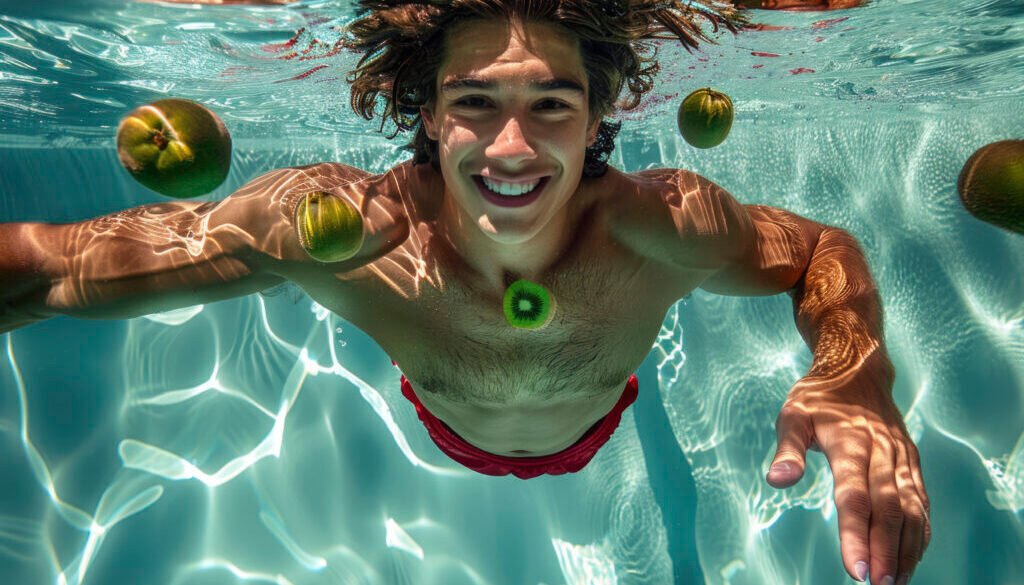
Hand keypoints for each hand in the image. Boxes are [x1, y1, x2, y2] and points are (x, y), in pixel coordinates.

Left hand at [765, 359, 930, 584]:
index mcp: (850, 442)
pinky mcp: (912, 463)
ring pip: (913, 508)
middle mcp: (882, 452)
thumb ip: (787, 448)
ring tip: (895, 582)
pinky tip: (911, 559)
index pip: (854, 496)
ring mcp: (901, 458)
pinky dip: (920, 533)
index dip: (855, 535)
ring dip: (907, 548)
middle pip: (889, 508)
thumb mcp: (792, 414)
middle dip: (884, 551)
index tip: (854, 571)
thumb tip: (777, 480)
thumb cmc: (818, 397)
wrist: (859, 368)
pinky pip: (922, 502)